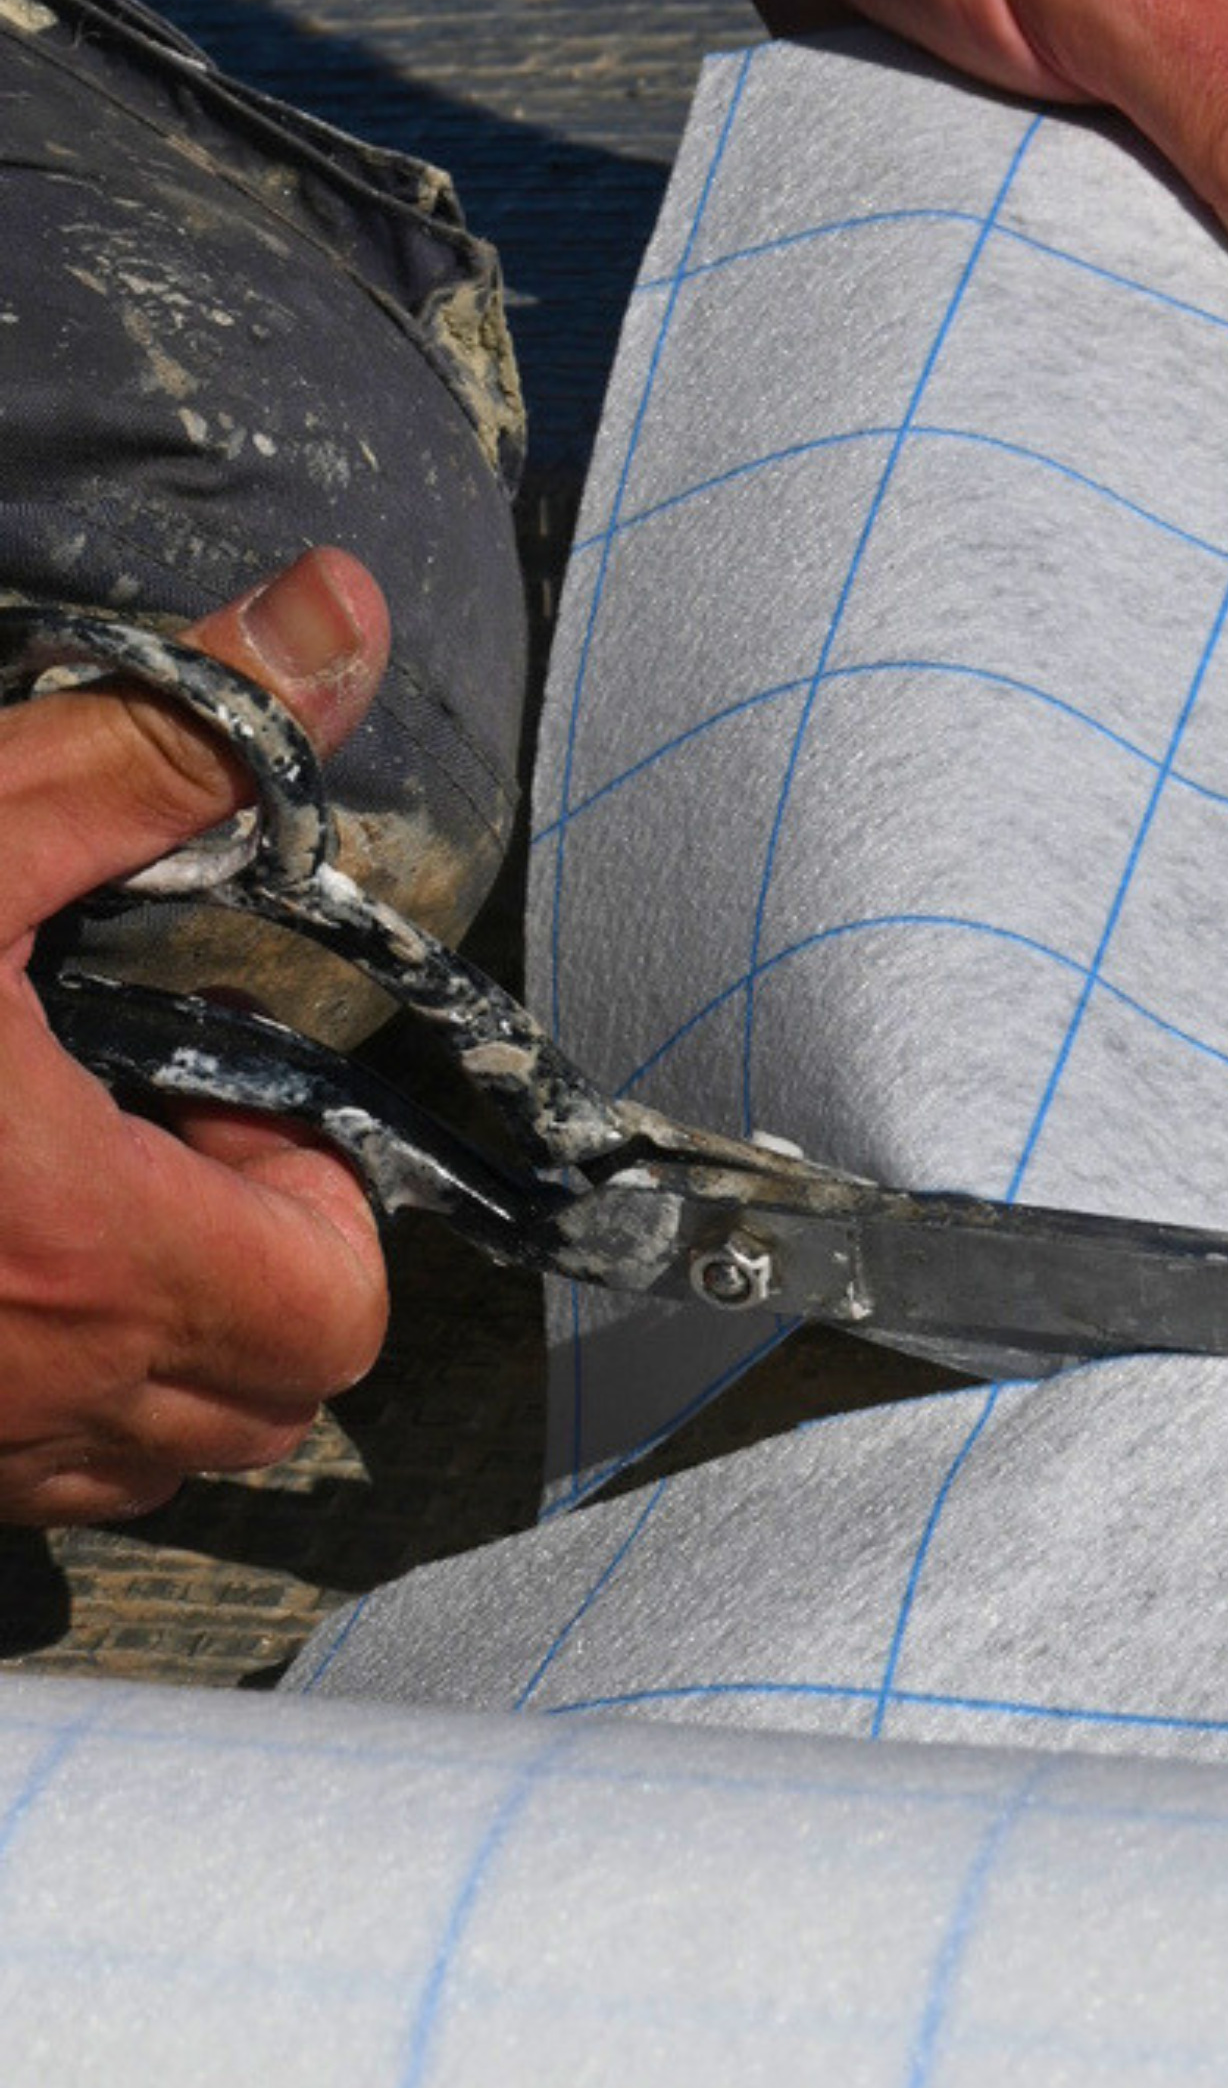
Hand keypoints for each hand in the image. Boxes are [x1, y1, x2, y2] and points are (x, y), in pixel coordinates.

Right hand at [0, 550, 391, 1526]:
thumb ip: (155, 749)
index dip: (318, 1199)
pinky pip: (16, 1474)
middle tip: (149, 1134)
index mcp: (80, 1247)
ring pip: (143, 1456)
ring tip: (52, 1190)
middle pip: (267, 1398)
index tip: (216, 1088)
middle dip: (254, 1268)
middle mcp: (22, 1388)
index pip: (336, 1314)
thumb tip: (334, 613)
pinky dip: (33, 1388)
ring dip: (152, 1338)